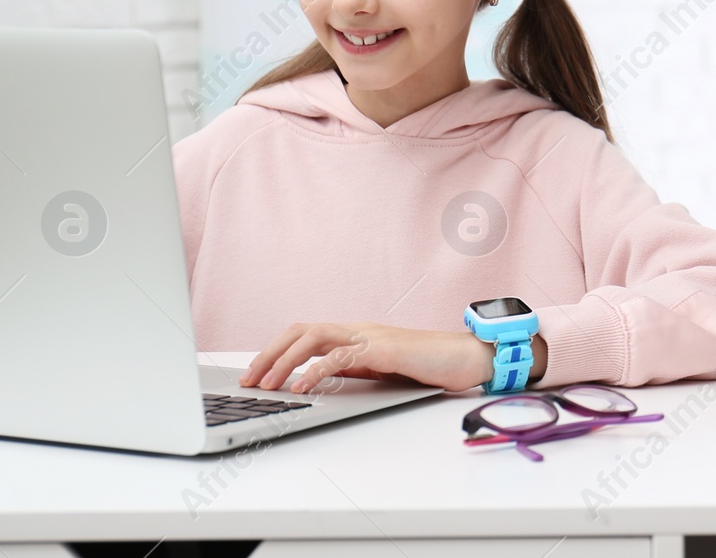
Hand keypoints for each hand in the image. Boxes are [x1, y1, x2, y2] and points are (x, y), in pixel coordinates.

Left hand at [239, 322, 548, 394]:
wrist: (467, 358)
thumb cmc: (429, 366)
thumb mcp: (381, 371)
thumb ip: (353, 371)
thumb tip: (318, 383)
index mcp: (355, 335)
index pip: (305, 334)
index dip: (276, 351)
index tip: (254, 375)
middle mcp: (358, 330)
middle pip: (302, 330)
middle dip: (269, 354)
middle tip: (248, 382)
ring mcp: (370, 336)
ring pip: (315, 337)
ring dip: (285, 360)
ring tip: (266, 385)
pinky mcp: (384, 348)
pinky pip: (342, 356)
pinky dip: (318, 370)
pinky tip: (303, 386)